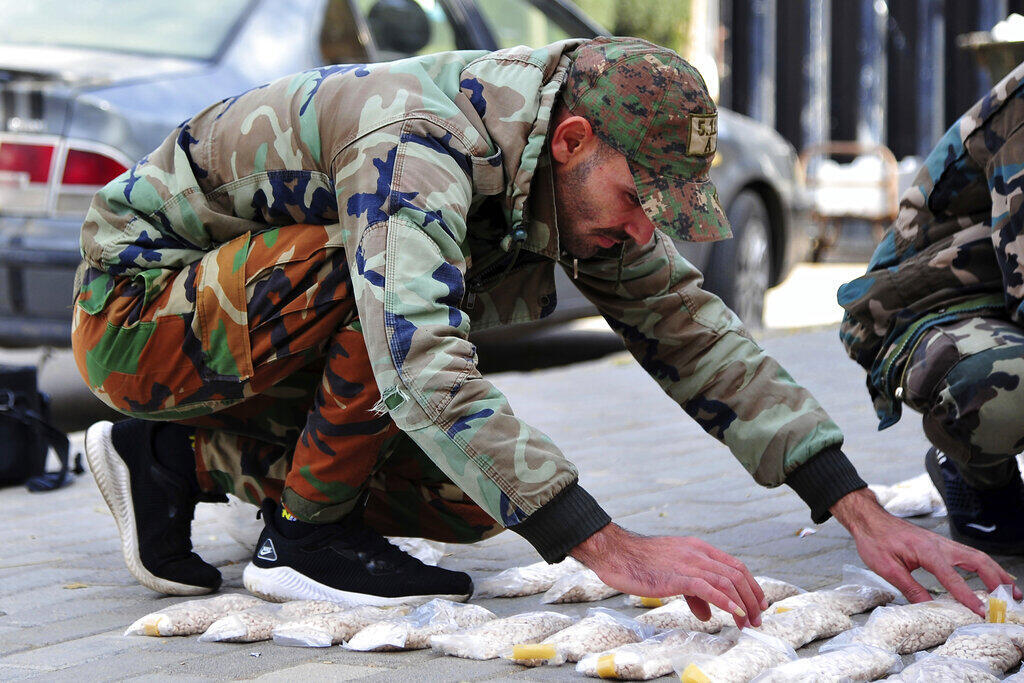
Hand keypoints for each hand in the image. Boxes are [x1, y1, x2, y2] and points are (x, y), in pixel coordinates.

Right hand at [570, 522, 766, 627]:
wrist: (616, 553)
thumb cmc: (640, 563)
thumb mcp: (672, 574)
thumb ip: (693, 592)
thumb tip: (707, 613)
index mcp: (698, 548)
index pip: (734, 565)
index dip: (751, 585)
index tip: (758, 604)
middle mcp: (698, 553)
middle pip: (737, 573)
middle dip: (752, 598)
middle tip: (758, 618)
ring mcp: (689, 564)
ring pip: (728, 582)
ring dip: (743, 604)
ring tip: (748, 622)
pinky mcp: (678, 577)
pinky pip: (709, 589)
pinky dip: (726, 602)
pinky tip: (735, 614)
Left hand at [831, 488, 1020, 615]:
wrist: (870, 519)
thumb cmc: (875, 541)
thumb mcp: (886, 568)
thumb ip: (909, 587)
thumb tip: (927, 607)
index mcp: (926, 551)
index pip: (952, 577)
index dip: (967, 596)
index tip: (981, 612)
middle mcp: (940, 545)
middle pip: (977, 560)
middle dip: (997, 579)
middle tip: (1012, 598)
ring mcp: (942, 543)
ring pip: (976, 555)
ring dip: (995, 572)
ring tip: (1011, 589)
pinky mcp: (940, 544)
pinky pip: (968, 554)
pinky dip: (984, 565)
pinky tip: (990, 575)